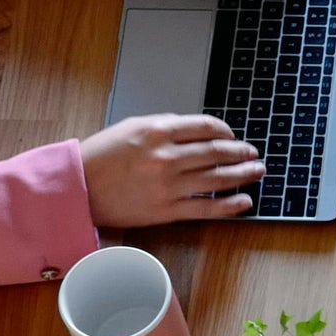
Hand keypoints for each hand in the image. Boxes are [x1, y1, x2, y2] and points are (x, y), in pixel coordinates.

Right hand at [82, 112, 263, 224]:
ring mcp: (168, 185)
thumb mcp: (131, 127)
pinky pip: (205, 207)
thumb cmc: (101, 156)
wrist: (78, 188)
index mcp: (157, 131)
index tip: (233, 135)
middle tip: (253, 153)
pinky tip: (244, 201)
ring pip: (216, 178)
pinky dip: (229, 205)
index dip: (226, 131)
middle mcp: (166, 157)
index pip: (205, 127)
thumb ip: (164, 125)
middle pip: (216, 152)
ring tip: (257, 171)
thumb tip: (197, 130)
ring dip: (242, 174)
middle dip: (240, 152)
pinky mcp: (166, 211)